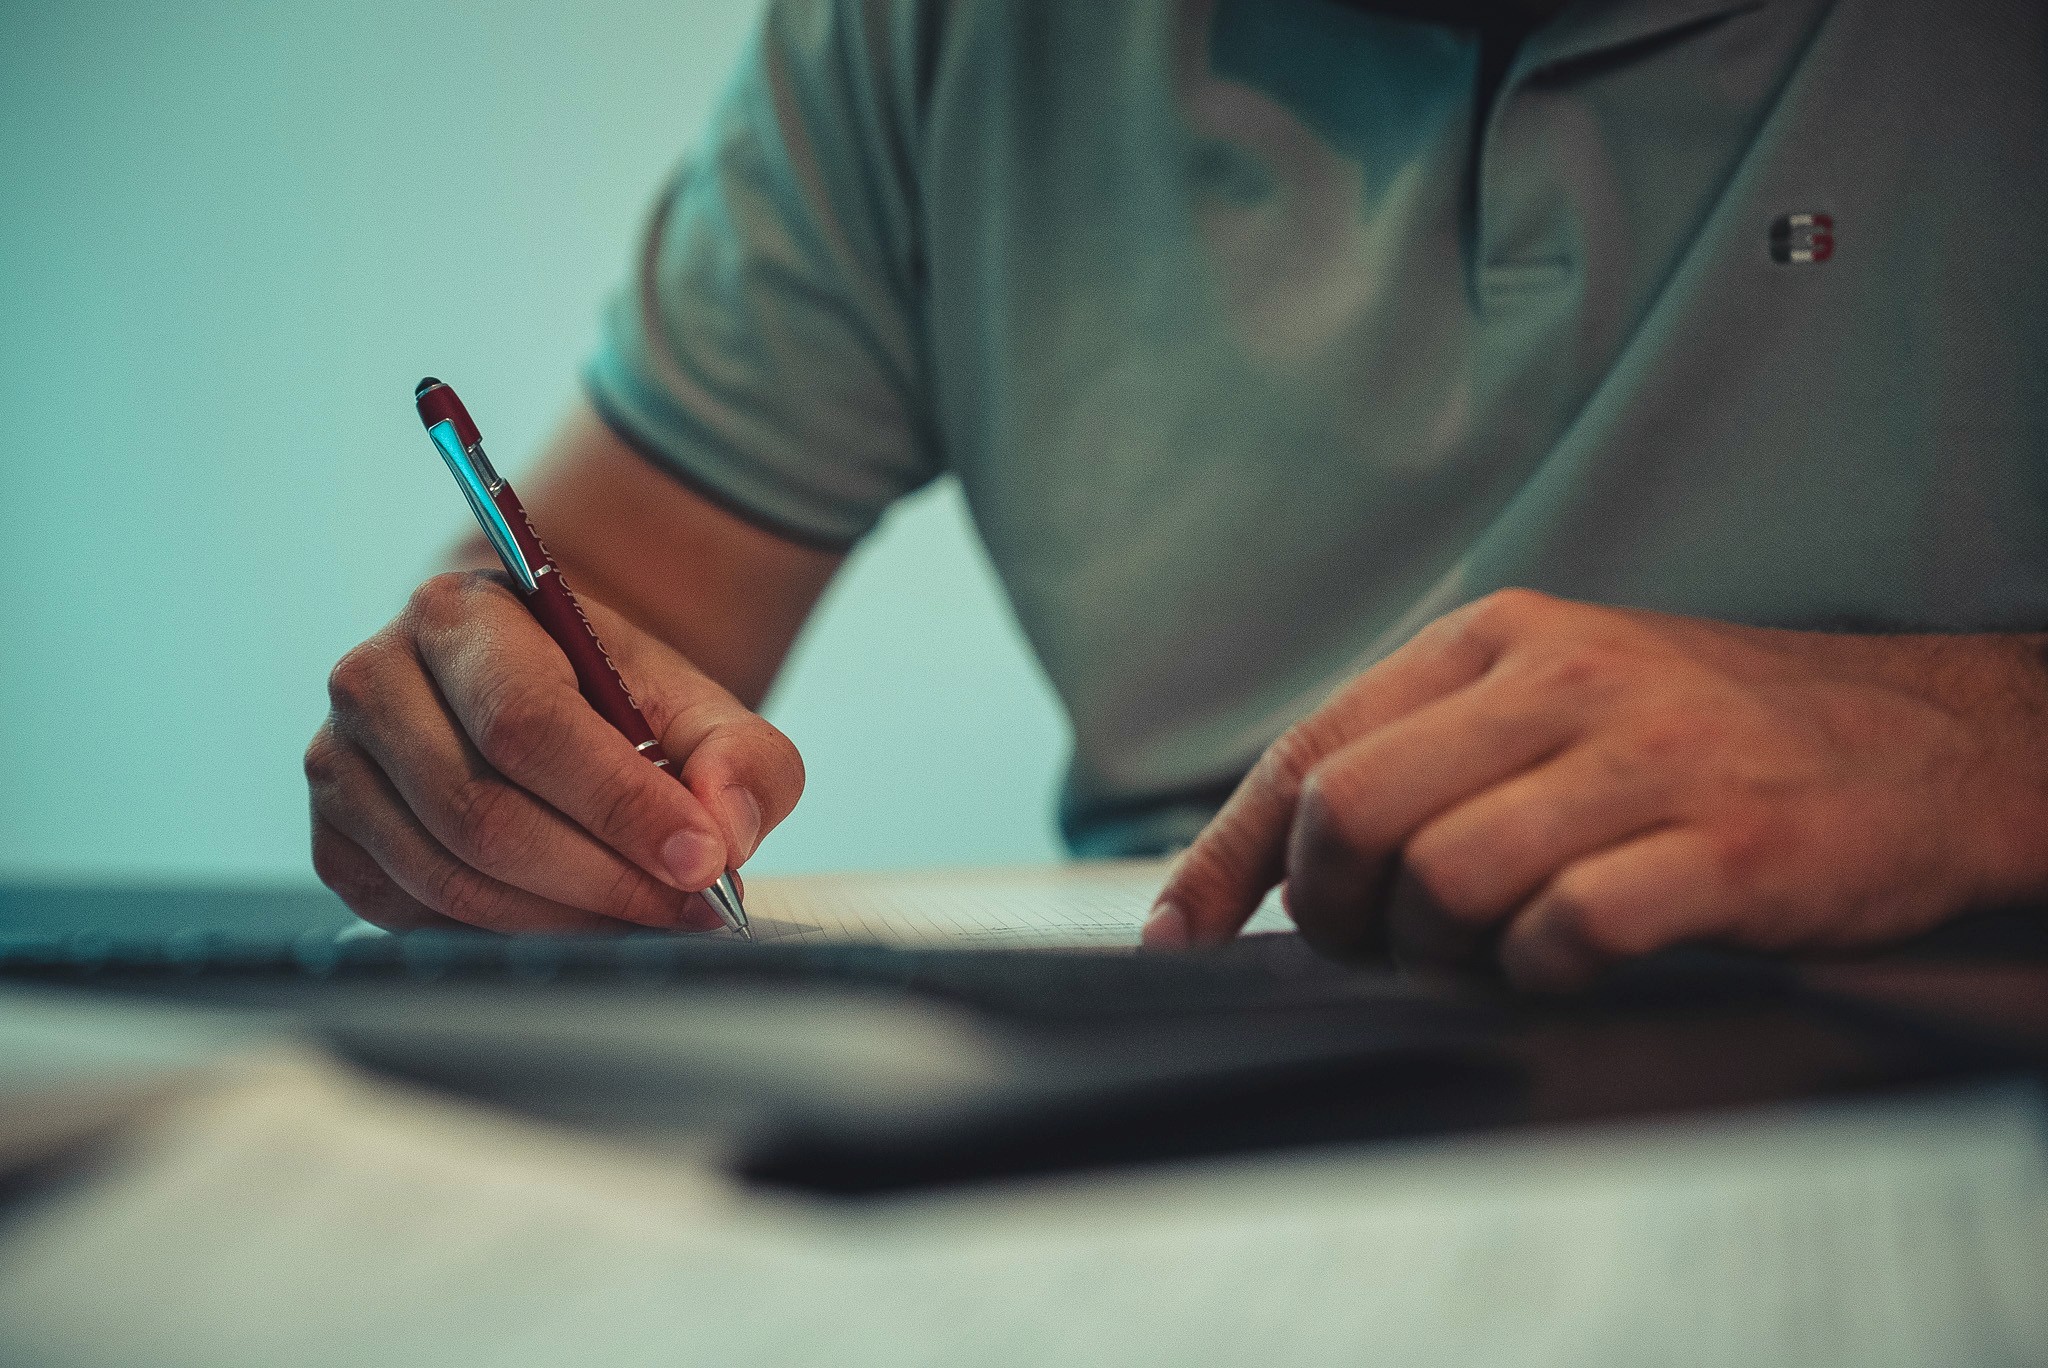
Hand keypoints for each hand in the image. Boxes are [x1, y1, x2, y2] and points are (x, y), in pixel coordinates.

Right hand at [306, 571, 803, 931]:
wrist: (547, 703)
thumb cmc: (618, 704)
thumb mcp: (700, 707)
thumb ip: (742, 758)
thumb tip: (726, 829)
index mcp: (461, 613)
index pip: (527, 723)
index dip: (618, 805)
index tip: (703, 860)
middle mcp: (375, 679)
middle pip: (482, 811)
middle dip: (603, 877)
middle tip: (689, 906)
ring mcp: (338, 765)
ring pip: (450, 876)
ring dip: (564, 918)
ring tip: (647, 916)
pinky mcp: (335, 842)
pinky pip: (416, 915)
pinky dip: (506, 934)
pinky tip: (572, 918)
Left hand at [1149, 589, 2047, 987]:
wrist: (1923, 744)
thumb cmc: (1704, 736)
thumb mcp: (1552, 700)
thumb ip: (1420, 756)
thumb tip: (1260, 869)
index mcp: (1496, 639)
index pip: (1314, 748)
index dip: (1232, 858)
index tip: (1181, 938)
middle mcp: (1560, 682)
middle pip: (1354, 816)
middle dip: (1339, 912)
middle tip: (1385, 945)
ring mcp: (1645, 761)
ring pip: (1447, 880)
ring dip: (1444, 953)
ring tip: (1495, 951)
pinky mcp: (1727, 850)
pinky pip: (1567, 931)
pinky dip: (1543, 972)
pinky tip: (1573, 961)